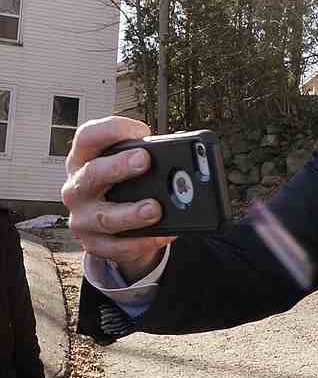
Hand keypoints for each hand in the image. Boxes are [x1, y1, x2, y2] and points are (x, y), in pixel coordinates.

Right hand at [62, 116, 174, 280]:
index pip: (88, 137)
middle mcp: (77, 187)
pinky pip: (118, 247)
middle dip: (118, 166)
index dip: (111, 130)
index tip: (141, 131)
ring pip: (105, 216)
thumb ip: (147, 159)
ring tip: (154, 208)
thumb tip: (180, 162)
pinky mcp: (94, 244)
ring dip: (131, 213)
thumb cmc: (124, 188)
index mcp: (84, 160)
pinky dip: (142, 242)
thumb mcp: (129, 168)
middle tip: (145, 160)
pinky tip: (162, 235)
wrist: (113, 229)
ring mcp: (83, 218)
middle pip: (92, 174)